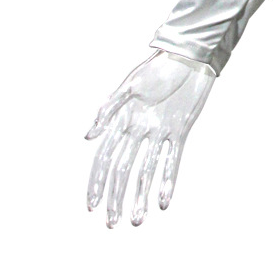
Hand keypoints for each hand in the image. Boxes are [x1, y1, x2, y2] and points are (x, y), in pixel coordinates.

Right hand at [85, 50, 214, 227]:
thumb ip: (109, 109)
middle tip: (113, 223)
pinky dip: (168, 180)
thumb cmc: (157, 67)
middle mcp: (138, 131)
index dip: (98, 182)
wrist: (190, 56)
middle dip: (117, 198)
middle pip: (125, 171)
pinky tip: (164, 201)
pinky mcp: (180, 131)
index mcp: (122, 121)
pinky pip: (172, 160)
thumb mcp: (131, 85)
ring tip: (138, 221)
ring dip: (141, 196)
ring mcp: (159, 133)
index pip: (106, 159)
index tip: (92, 206)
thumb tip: (89, 137)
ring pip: (147, 171)